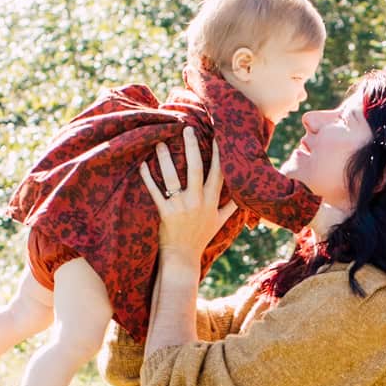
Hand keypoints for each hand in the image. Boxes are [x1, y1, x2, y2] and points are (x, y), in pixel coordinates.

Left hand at [138, 126, 235, 261]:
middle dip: (192, 147)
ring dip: (165, 159)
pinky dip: (148, 178)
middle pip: (197, 169)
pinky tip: (142, 165)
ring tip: (160, 142)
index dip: (219, 154)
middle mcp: (198, 202)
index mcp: (212, 202)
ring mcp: (181, 207)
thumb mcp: (219, 223)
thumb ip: (231, 207)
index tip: (217, 136)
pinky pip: (155, 192)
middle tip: (187, 128)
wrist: (183, 258)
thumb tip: (243, 197)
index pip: (218, 173)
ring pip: (173, 178)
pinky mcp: (165, 213)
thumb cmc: (201, 238)